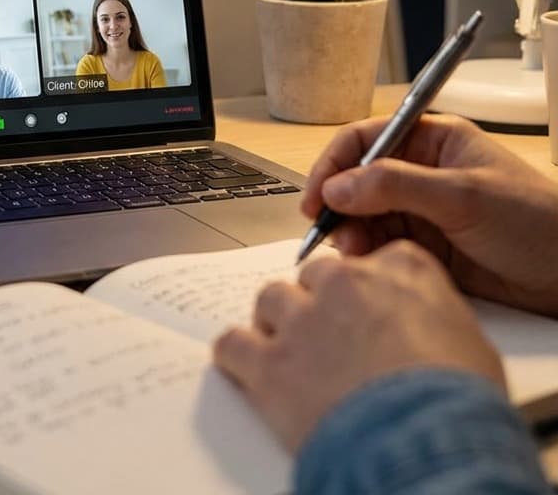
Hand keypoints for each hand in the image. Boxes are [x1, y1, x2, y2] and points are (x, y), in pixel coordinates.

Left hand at [214, 241, 505, 452]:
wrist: (427, 444)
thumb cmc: (459, 401)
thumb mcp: (470, 342)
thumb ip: (433, 314)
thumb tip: (422, 326)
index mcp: (399, 270)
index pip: (372, 257)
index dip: (366, 287)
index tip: (365, 305)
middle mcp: (344, 282)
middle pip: (315, 275)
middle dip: (320, 304)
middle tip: (331, 339)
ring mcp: (301, 318)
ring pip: (270, 299)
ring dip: (277, 324)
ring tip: (291, 355)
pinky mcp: (269, 362)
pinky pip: (232, 343)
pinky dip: (235, 357)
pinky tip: (244, 368)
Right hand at [301, 114, 557, 316]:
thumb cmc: (539, 223)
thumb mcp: (463, 196)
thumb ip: (395, 186)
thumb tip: (338, 187)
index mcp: (433, 142)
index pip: (365, 140)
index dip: (335, 164)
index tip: (317, 195)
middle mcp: (422, 172)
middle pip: (358, 179)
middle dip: (340, 204)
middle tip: (330, 230)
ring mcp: (423, 211)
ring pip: (365, 215)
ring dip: (352, 231)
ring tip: (354, 251)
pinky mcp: (427, 248)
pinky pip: (382, 245)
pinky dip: (369, 254)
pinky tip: (370, 264)